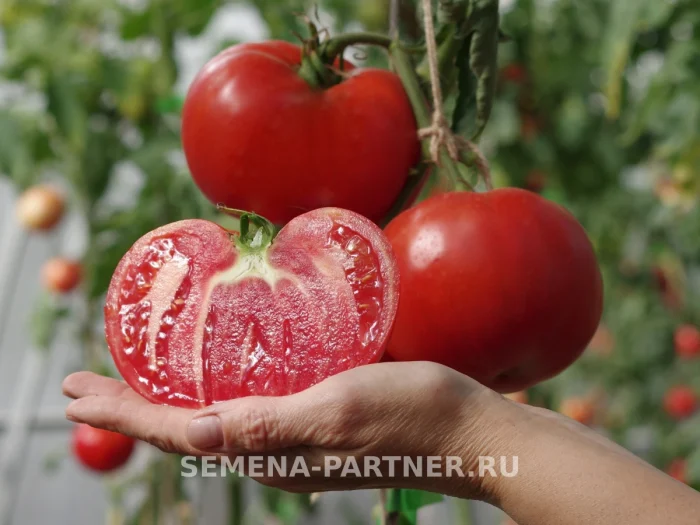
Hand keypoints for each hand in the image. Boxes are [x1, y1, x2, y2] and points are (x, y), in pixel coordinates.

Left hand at [63, 361, 512, 498]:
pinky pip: (248, 404)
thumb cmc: (411, 417)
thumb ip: (274, 424)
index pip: (179, 433)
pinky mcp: (315, 414)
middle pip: (184, 426)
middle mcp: (274, 447)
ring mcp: (294, 433)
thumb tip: (202, 433)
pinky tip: (210, 373)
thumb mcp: (340, 412)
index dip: (125, 414)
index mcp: (272, 450)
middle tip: (81, 385)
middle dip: (130, 408)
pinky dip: (213, 389)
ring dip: (165, 400)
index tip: (76, 394)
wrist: (465, 428)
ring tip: (130, 381)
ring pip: (211, 416)